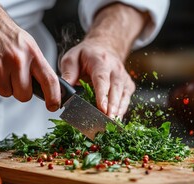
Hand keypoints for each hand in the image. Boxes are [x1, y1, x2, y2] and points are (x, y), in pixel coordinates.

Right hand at [0, 1, 60, 110]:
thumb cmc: (7, 36)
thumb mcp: (29, 46)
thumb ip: (38, 67)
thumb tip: (48, 89)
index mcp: (32, 54)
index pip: (49, 80)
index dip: (53, 97)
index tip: (53, 106)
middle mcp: (16, 60)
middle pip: (24, 95)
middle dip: (20, 91)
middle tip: (15, 77)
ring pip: (5, 93)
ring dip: (3, 85)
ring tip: (0, 67)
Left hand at [60, 3, 147, 118]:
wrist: (104, 48)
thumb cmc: (87, 55)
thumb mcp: (72, 58)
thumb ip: (68, 73)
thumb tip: (64, 90)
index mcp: (100, 61)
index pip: (102, 79)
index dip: (102, 95)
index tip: (102, 108)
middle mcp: (115, 69)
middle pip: (115, 90)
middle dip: (112, 107)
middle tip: (107, 121)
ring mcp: (124, 78)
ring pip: (123, 96)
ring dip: (118, 111)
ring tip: (112, 125)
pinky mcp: (128, 85)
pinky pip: (126, 100)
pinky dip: (122, 111)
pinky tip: (116, 120)